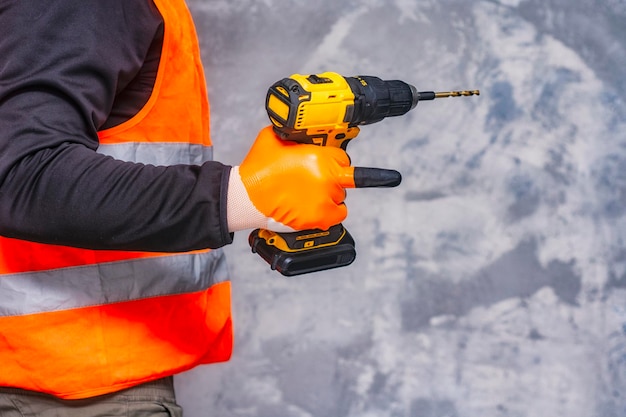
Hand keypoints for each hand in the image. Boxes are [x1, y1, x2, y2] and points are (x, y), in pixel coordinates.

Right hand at [227, 126, 354, 231]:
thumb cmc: (257, 171)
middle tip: (314, 179)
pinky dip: (333, 211)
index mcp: (318, 157)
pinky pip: (339, 213)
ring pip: (340, 195)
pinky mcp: (320, 217)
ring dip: (329, 194)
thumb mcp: (272, 138)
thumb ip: (292, 135)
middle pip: (343, 178)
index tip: (326, 164)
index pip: (342, 158)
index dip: (331, 160)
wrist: (247, 198)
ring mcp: (324, 199)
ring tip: (312, 194)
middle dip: (330, 177)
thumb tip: (297, 133)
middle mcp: (325, 178)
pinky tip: (320, 206)